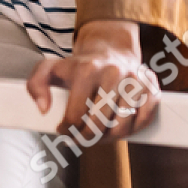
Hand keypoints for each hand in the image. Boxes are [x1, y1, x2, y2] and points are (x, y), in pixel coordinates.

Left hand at [26, 19, 159, 144]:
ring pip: (123, 127)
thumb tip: (43, 109)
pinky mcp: (151, 88)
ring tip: (100, 133)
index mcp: (87, 70)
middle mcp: (113, 74)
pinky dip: (133, 130)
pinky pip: (144, 120)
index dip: (68, 129)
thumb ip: (36, 84)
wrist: (111, 49)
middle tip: (82, 137)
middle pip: (100, 124)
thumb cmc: (79, 66)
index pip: (76, 115)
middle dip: (87, 138)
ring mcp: (134, 81)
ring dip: (110, 138)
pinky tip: (119, 126)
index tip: (64, 130)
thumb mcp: (51, 69)